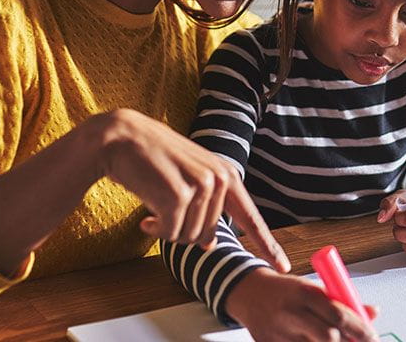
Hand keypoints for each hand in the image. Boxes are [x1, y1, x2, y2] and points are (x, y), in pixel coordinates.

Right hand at [95, 109, 289, 270]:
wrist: (123, 138)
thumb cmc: (154, 160)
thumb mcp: (189, 179)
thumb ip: (206, 207)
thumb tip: (209, 245)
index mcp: (226, 175)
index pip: (250, 216)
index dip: (267, 244)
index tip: (282, 266)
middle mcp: (219, 179)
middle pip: (207, 235)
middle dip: (183, 230)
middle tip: (164, 210)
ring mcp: (201, 186)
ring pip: (189, 237)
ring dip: (167, 229)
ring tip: (155, 206)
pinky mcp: (179, 195)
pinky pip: (170, 234)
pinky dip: (155, 230)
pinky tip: (145, 216)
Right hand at [225, 267, 378, 341]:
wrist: (249, 293)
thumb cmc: (286, 290)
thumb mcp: (312, 288)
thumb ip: (340, 300)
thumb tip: (373, 312)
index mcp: (303, 291)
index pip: (337, 313)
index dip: (359, 328)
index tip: (372, 335)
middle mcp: (290, 312)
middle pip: (328, 337)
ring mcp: (279, 333)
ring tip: (335, 339)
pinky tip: (312, 341)